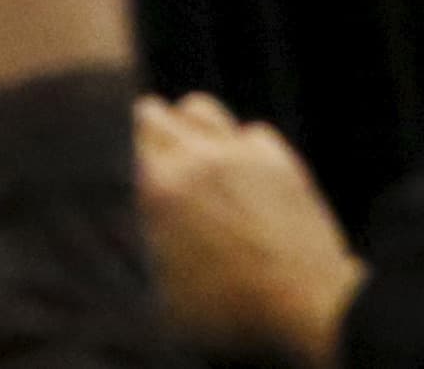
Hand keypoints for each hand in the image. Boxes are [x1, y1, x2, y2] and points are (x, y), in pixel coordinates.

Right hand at [136, 94, 364, 367]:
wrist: (308, 313)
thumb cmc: (233, 314)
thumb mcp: (164, 293)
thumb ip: (142, 244)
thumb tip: (134, 225)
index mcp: (157, 188)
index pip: (119, 134)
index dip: (114, 146)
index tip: (116, 161)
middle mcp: (194, 159)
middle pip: (152, 112)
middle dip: (147, 132)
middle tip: (151, 160)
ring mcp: (240, 156)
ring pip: (200, 109)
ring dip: (192, 128)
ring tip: (195, 156)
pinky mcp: (281, 164)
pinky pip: (252, 132)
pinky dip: (244, 147)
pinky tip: (245, 174)